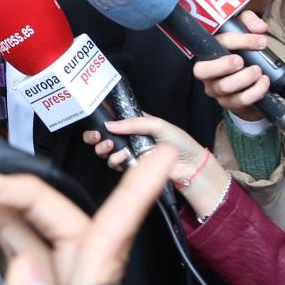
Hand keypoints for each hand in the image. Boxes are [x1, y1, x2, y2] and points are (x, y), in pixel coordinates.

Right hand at [81, 112, 199, 176]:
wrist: (189, 166)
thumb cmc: (180, 142)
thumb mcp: (158, 125)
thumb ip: (133, 123)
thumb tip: (110, 124)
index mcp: (136, 123)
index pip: (114, 117)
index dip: (102, 118)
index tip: (95, 119)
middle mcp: (130, 137)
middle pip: (104, 135)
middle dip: (95, 135)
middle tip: (96, 136)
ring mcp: (129, 152)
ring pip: (106, 150)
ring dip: (104, 148)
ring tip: (111, 146)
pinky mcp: (131, 166)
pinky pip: (115, 164)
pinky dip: (115, 160)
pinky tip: (123, 156)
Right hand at [192, 15, 272, 119]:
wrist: (247, 79)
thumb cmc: (241, 52)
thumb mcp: (244, 31)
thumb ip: (249, 22)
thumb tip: (259, 27)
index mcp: (207, 51)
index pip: (214, 43)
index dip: (238, 41)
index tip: (260, 41)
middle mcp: (206, 72)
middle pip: (201, 71)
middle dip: (223, 65)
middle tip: (242, 61)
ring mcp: (215, 89)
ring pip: (223, 87)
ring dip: (244, 79)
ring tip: (259, 72)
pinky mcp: (228, 102)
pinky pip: (238, 100)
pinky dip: (254, 92)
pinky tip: (263, 83)